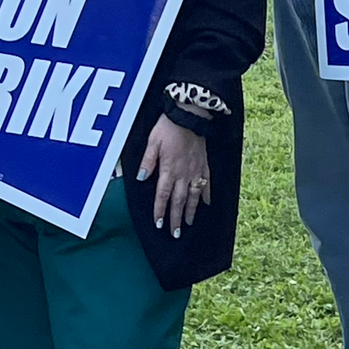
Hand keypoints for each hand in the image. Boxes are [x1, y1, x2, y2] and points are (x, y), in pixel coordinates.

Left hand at [137, 115, 211, 236]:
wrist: (190, 116)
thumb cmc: (168, 127)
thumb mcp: (152, 141)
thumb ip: (147, 161)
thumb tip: (141, 178)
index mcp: (168, 170)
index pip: (162, 195)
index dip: (160, 211)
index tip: (158, 224)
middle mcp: (183, 174)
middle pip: (178, 201)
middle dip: (176, 218)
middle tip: (175, 233)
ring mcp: (195, 170)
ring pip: (193, 196)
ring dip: (191, 211)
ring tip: (189, 223)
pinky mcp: (204, 164)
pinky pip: (207, 183)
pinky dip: (207, 194)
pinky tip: (207, 203)